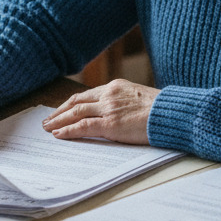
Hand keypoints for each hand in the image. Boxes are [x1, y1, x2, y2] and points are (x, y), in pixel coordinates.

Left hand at [42, 79, 158, 144]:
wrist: (172, 113)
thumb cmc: (162, 110)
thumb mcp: (140, 98)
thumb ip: (124, 102)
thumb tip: (117, 113)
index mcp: (116, 86)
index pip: (87, 94)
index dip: (71, 103)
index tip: (62, 110)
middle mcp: (109, 94)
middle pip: (77, 101)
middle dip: (60, 111)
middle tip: (48, 120)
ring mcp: (109, 108)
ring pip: (76, 112)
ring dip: (59, 120)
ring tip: (48, 127)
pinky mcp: (110, 124)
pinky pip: (83, 126)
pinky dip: (68, 130)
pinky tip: (59, 134)